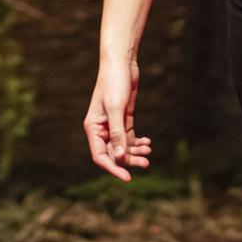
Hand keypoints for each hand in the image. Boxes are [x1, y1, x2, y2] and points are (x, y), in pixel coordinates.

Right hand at [83, 56, 152, 181]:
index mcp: (93, 128)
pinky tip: (148, 142)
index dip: (113, 168)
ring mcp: (113, 124)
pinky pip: (129, 137)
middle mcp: (101, 129)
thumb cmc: (114, 83)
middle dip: (129, 160)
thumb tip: (118, 156)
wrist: (121, 64)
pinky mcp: (123, 119)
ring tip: (148, 150)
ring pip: (123, 146)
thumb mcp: (116, 108)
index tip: (128, 177)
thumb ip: (117, 133)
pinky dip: (138, 142)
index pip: (100, 156)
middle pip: (113, 153)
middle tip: (146, 164)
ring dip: (135, 151)